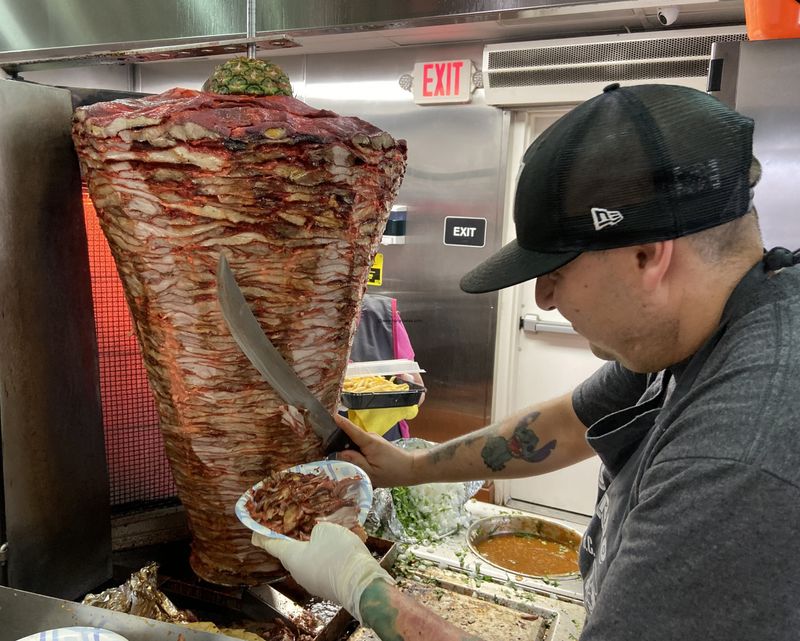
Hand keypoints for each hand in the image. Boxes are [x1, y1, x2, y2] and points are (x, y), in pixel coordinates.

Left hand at [252, 522, 392, 622]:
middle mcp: (298, 572)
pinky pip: (324, 566)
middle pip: (292, 552)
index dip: (263, 536)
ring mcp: (313, 582)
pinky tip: (342, 546)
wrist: (361, 583)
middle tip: (300, 525)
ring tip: (328, 533)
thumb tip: (315, 536)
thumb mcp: (326, 529)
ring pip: (310, 560)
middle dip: (296, 539)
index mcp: (291, 557)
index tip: (255, 533)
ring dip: (315, 548)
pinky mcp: (328, 587)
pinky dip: (329, 556)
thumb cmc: (338, 553)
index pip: (272, 544)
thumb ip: (316, 529)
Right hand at [332, 414, 417, 486]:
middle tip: (322, 448)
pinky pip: (358, 445)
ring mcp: (371, 440)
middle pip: (349, 435)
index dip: (341, 422)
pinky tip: (346, 459)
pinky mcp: (373, 444)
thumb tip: (338, 454)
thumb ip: (355, 462)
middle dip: (336, 439)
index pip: (352, 429)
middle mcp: (369, 437)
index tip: (330, 415)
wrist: (411, 468)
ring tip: (331, 455)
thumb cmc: (393, 472)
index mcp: (369, 442)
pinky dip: (351, 450)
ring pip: (353, 441)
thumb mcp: (371, 473)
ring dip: (344, 447)